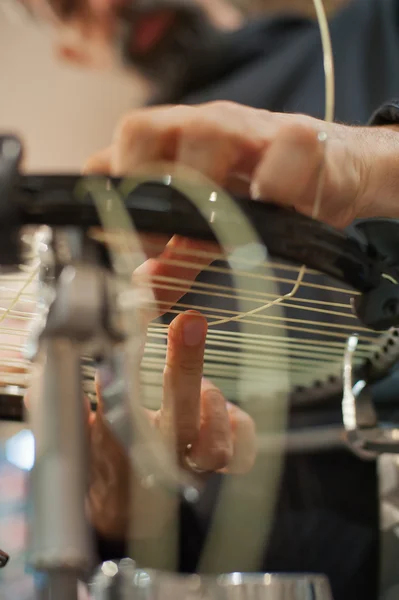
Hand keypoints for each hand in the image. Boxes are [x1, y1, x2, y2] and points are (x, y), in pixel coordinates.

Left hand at [85, 101, 398, 227]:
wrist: (334, 170)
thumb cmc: (262, 196)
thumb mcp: (209, 228)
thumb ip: (174, 256)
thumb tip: (142, 296)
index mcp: (172, 145)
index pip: (118, 153)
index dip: (110, 195)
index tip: (119, 244)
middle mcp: (201, 127)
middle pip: (141, 130)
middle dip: (140, 191)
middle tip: (158, 245)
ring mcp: (249, 127)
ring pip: (206, 133)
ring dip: (203, 190)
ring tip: (219, 232)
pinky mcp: (302, 137)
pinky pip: (283, 150)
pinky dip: (274, 185)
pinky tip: (276, 213)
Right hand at [88, 311, 255, 538]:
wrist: (125, 509)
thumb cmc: (107, 457)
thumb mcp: (82, 432)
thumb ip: (67, 406)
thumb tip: (44, 383)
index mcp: (123, 443)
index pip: (119, 406)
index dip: (119, 374)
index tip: (119, 344)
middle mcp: (161, 457)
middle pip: (178, 417)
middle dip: (184, 366)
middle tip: (188, 324)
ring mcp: (193, 466)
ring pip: (215, 447)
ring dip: (212, 404)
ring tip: (203, 387)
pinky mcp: (220, 466)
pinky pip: (241, 449)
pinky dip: (238, 423)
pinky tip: (225, 409)